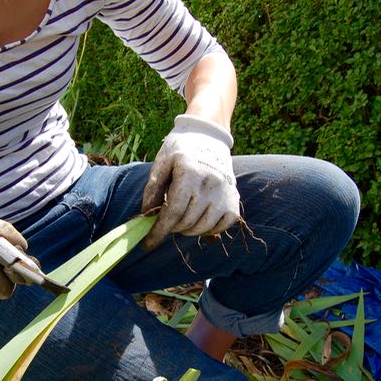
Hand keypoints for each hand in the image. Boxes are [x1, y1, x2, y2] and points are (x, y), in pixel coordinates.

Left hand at [141, 114, 239, 249]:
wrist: (208, 137)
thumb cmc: (180, 150)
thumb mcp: (162, 163)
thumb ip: (152, 190)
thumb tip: (146, 218)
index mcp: (190, 173)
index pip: (172, 212)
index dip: (158, 232)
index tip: (147, 244)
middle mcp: (211, 184)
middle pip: (185, 223)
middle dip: (170, 228)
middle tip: (166, 219)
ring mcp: (225, 194)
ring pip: (202, 228)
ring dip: (187, 230)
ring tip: (181, 217)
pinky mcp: (234, 201)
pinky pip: (220, 227)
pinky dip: (207, 229)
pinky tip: (199, 218)